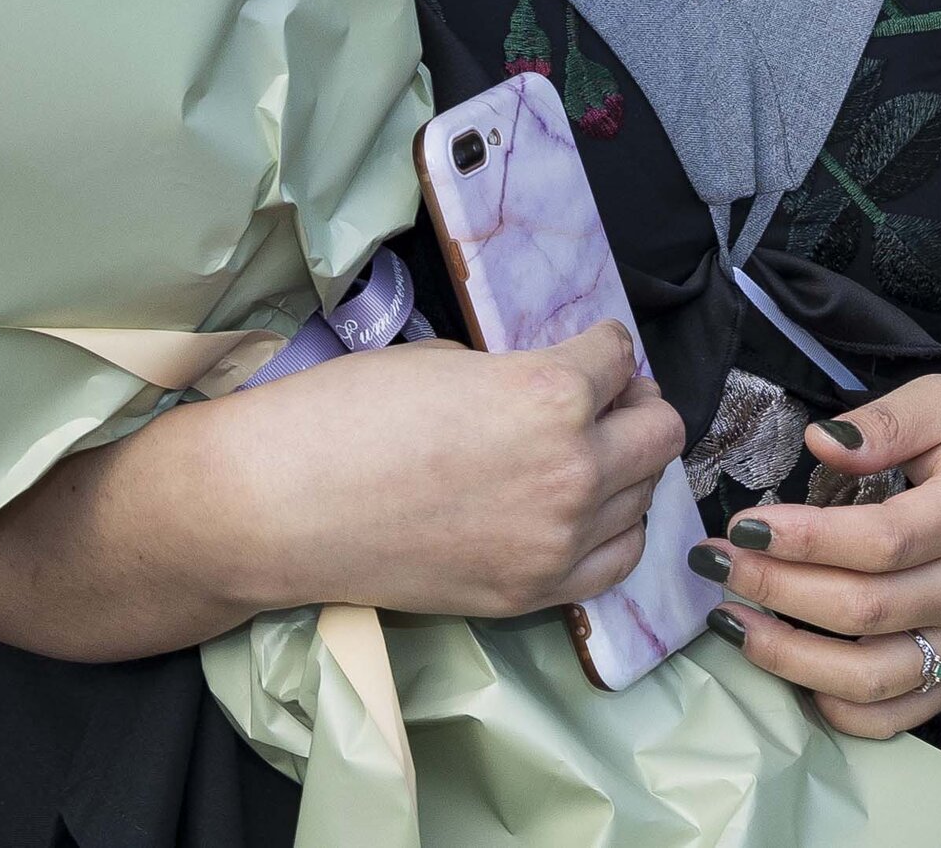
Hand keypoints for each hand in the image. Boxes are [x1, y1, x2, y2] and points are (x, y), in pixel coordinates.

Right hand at [206, 320, 683, 620]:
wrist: (281, 507)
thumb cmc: (345, 414)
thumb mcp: (444, 360)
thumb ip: (515, 375)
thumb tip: (544, 390)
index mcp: (550, 395)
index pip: (619, 359)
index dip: (604, 348)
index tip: (592, 351)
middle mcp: (573, 472)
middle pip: (659, 430)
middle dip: (634, 405)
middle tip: (604, 400)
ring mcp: (557, 543)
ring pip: (645, 498)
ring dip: (625, 468)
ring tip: (586, 455)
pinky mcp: (533, 593)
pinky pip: (616, 561)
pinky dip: (612, 530)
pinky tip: (584, 512)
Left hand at [698, 376, 940, 736]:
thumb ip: (886, 419)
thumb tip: (818, 443)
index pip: (881, 541)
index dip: (804, 540)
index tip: (740, 526)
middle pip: (865, 611)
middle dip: (775, 591)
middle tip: (712, 567)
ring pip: (874, 676)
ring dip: (789, 658)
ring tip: (730, 623)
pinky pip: (897, 716)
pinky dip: (836, 708)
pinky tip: (789, 674)